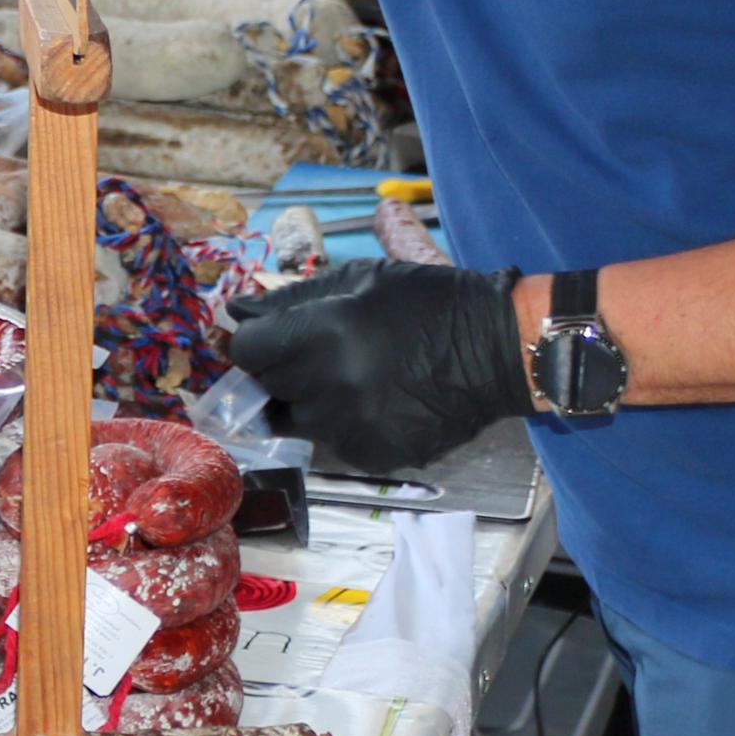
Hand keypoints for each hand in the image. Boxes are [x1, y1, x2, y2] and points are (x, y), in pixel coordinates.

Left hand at [224, 261, 531, 470]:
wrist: (499, 351)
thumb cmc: (427, 302)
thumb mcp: (358, 280)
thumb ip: (290, 300)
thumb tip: (235, 313)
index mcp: (324, 333)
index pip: (247, 351)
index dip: (253, 344)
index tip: (268, 340)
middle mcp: (331, 386)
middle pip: (267, 388)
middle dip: (279, 371)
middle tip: (312, 356)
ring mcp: (352, 427)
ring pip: (296, 421)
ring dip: (307, 402)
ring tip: (346, 379)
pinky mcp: (374, 455)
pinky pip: (333, 443)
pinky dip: (342, 426)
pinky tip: (374, 402)